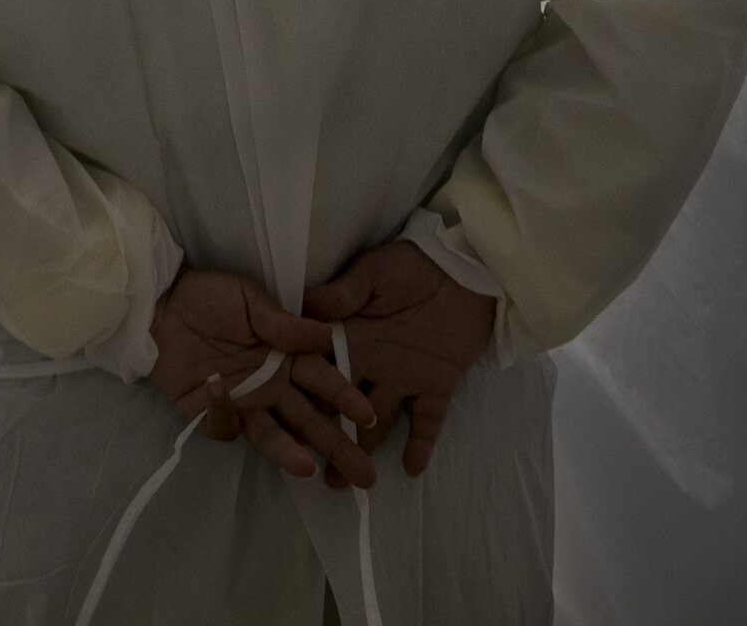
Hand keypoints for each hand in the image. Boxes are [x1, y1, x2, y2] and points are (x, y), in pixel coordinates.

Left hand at [149, 266, 377, 486]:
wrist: (159, 303)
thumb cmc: (209, 296)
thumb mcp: (249, 299)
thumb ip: (284, 323)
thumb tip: (327, 336)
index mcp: (287, 356)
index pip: (323, 381)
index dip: (344, 399)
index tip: (367, 415)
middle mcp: (272, 385)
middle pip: (309, 420)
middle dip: (337, 445)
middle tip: (365, 475)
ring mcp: (243, 402)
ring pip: (272, 435)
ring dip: (291, 453)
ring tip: (309, 469)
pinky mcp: (211, 412)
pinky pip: (226, 426)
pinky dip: (226, 415)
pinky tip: (224, 393)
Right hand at [303, 241, 496, 482]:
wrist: (466, 267)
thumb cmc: (411, 265)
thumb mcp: (372, 273)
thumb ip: (342, 293)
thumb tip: (299, 305)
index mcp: (348, 336)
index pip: (319, 371)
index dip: (302, 396)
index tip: (280, 424)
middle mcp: (370, 365)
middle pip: (343, 407)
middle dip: (325, 437)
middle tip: (306, 468)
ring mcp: (404, 379)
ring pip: (378, 422)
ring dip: (362, 450)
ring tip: (343, 481)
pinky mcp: (438, 386)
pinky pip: (428, 421)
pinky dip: (421, 445)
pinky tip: (410, 470)